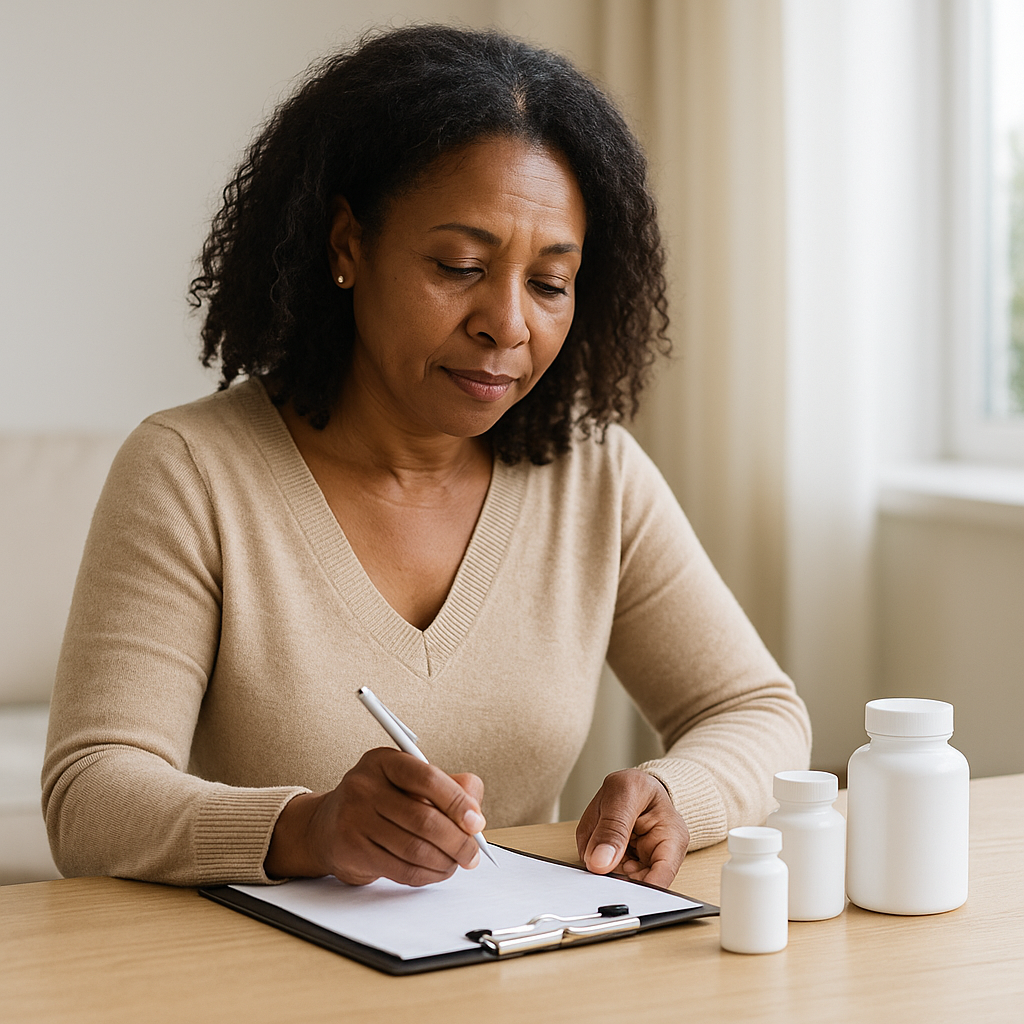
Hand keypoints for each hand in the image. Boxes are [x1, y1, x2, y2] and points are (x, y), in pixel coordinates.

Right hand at [266, 747, 485, 885]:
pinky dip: (427, 875)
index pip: (427, 777)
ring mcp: (354, 817)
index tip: (476, 822)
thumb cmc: (378, 802)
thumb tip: (475, 807)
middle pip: (424, 818)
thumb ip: (448, 787)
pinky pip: (401, 869)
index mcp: (384, 760)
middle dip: (458, 840)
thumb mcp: (409, 783)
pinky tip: (436, 871)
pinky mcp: (351, 849)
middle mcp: (365, 785)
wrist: (326, 826)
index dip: (457, 801)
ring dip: (445, 861)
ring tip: (457, 862)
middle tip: (472, 853)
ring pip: (414, 848)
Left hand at [576, 769, 688, 888]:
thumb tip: (599, 863)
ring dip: (597, 860)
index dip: (639, 890)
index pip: (661, 878)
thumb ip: (612, 827)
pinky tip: (596, 840)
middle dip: (611, 874)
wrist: (634, 787)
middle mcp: (658, 858)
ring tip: (598, 832)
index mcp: (672, 838)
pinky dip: (591, 856)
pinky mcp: (620, 865)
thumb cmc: (637, 786)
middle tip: (598, 856)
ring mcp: (638, 864)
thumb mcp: (624, 793)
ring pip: (611, 878)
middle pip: (634, 886)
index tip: (616, 889)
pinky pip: (600, 868)